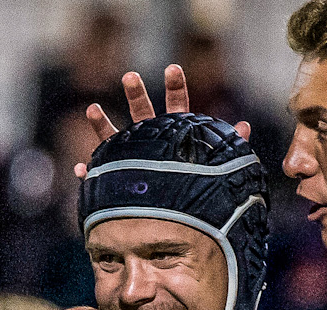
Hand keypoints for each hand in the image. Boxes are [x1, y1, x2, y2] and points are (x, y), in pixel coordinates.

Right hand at [73, 66, 252, 178]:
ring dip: (102, 124)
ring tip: (92, 109)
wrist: (181, 223)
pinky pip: (100, 176)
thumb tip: (245, 125)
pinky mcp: (116, 181)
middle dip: (136, 94)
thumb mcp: (219, 166)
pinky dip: (90, 172)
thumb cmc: (202, 192)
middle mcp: (151, 143)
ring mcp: (131, 160)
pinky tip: (82, 168)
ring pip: (113, 139)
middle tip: (130, 77)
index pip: (177, 106)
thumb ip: (231, 146)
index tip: (172, 69)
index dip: (176, 88)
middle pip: (142, 113)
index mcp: (176, 135)